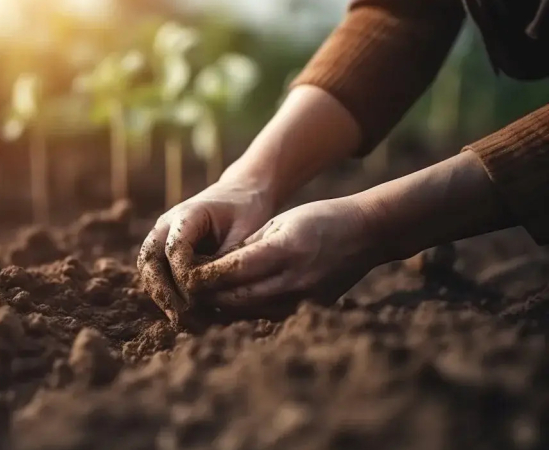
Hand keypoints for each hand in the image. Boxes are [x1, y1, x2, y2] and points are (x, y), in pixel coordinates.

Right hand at [137, 177, 275, 326]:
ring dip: (161, 296)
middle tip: (180, 317)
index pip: (174, 249)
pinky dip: (165, 294)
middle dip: (163, 292)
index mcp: (186, 214)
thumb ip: (225, 258)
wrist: (241, 193)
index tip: (196, 300)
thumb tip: (212, 288)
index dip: (182, 277)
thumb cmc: (246, 210)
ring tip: (180, 321)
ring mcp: (162, 237)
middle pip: (149, 261)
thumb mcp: (243, 232)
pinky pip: (157, 274)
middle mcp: (166, 225)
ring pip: (148, 271)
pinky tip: (182, 314)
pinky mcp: (165, 250)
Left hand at [184, 198, 381, 317]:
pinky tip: (230, 304)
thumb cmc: (321, 219)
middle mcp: (293, 279)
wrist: (367, 234)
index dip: (203, 276)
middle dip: (207, 297)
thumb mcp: (280, 221)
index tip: (184, 275)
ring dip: (223, 308)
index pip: (230, 271)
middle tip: (185, 292)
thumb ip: (248, 246)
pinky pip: (267, 315)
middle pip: (235, 298)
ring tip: (201, 301)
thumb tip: (213, 268)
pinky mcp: (308, 308)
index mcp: (283, 251)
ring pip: (248, 312)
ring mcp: (302, 298)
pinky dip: (246, 311)